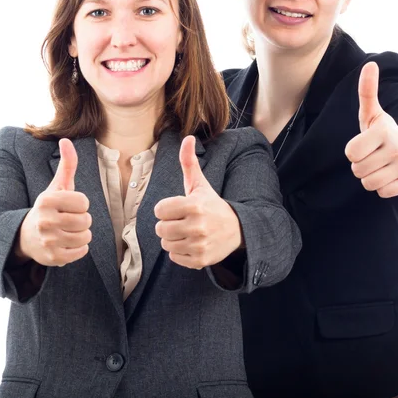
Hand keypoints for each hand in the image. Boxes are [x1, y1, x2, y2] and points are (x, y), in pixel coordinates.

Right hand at [15, 138, 91, 265]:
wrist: (26, 236)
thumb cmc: (50, 207)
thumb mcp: (57, 185)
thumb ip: (66, 164)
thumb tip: (65, 139)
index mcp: (47, 200)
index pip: (84, 202)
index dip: (80, 204)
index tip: (69, 206)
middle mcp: (45, 221)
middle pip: (86, 220)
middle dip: (81, 220)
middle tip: (67, 220)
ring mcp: (48, 241)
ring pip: (85, 237)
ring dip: (81, 234)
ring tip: (67, 231)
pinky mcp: (53, 258)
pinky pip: (82, 252)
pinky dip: (78, 249)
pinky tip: (65, 243)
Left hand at [154, 135, 242, 268]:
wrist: (237, 230)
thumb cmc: (212, 204)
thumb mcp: (200, 184)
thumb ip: (189, 162)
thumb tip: (187, 137)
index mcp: (194, 205)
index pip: (159, 210)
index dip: (167, 208)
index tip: (179, 207)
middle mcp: (197, 226)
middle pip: (160, 229)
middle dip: (168, 224)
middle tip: (183, 221)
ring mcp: (199, 244)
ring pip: (166, 244)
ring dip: (173, 238)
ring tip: (187, 232)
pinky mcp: (200, 260)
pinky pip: (174, 257)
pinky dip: (180, 252)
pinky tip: (192, 243)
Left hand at [344, 62, 397, 197]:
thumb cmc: (383, 131)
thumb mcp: (372, 113)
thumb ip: (367, 91)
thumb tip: (370, 64)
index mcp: (384, 130)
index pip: (350, 153)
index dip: (353, 150)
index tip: (365, 143)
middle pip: (358, 170)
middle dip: (361, 164)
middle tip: (373, 155)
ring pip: (368, 183)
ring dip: (370, 176)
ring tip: (380, 164)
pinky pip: (381, 193)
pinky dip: (382, 187)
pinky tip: (390, 174)